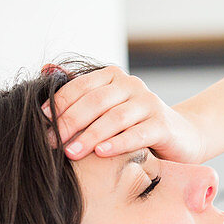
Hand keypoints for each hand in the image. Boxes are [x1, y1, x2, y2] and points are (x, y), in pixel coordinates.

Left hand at [43, 65, 208, 163]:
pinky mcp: (163, 125)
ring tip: (71, 152)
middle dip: (70, 122)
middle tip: (51, 142)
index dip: (59, 104)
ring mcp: (149, 103)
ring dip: (90, 136)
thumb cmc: (136, 126)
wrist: (183, 137)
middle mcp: (132, 85)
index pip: (81, 86)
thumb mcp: (108, 110)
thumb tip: (46, 70)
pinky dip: (118, 143)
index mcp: (113, 77)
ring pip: (114, 118)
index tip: (40, 122)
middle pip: (95, 101)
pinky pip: (137, 133)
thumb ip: (82, 95)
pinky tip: (102, 153)